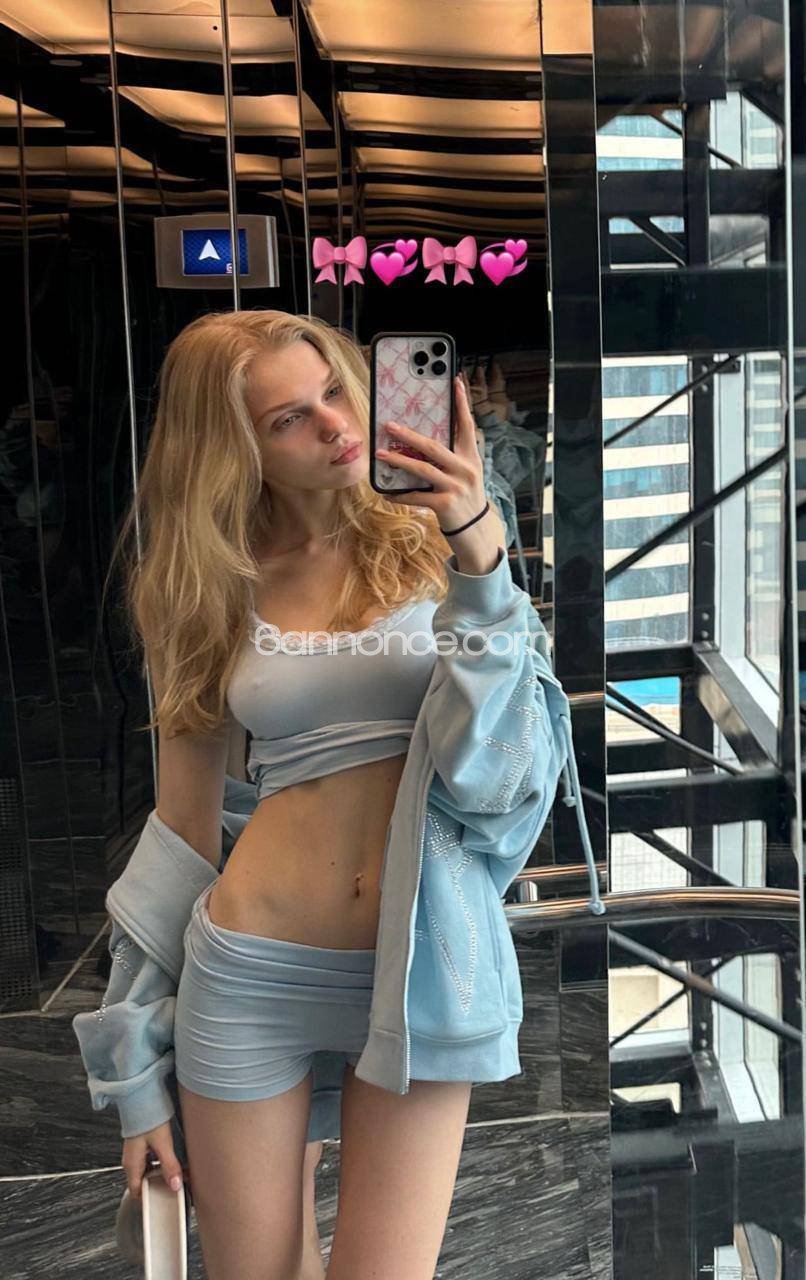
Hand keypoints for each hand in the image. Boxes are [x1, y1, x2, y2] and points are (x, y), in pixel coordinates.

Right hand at [122, 1121, 186, 1201]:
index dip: (149, 1199)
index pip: (137, 1192)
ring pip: (149, 1171)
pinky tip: (173, 1161)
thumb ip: (169, 1165)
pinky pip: (151, 1161)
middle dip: (159, 1187)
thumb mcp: (162, 1144)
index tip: (164, 1202)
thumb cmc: (147, 1118)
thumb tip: (175, 1185)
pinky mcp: (142, 1145)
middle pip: (144, 1182)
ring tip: (178, 1175)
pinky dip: (161, 1164)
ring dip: (162, 1174)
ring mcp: (136, 1153)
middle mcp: (131, 1161)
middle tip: (175, 1189)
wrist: (142, 1098)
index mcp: (132, 1164)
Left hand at [376, 375, 505, 571]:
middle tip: (389, 425)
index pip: (466, 425)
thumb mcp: (465, 474)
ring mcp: (456, 487)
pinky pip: (416, 496)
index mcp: (471, 458)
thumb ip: (450, 458)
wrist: (476, 531)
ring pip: (422, 469)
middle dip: (409, 435)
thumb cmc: (465, 498)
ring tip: (380, 454)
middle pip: (434, 446)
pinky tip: (386, 493)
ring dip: (398, 461)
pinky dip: (400, 495)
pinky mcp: (445, 505)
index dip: (462, 404)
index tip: (456, 381)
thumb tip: (419, 442)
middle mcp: (466, 469)